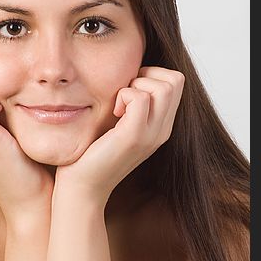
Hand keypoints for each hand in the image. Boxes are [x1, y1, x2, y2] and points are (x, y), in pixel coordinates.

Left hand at [55, 66, 184, 204]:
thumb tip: (129, 72)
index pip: (176, 82)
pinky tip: (113, 112)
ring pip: (164, 87)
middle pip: (176, 80)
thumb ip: (131, 103)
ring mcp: (151, 135)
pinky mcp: (133, 137)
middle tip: (124, 93)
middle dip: (147, 75)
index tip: (129, 89)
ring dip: (136, 85)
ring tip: (119, 104)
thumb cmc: (93, 152)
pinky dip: (124, 95)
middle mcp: (162, 130)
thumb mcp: (119, 123)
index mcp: (161, 126)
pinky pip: (141, 98)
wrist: (83, 187)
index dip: (152, 75)